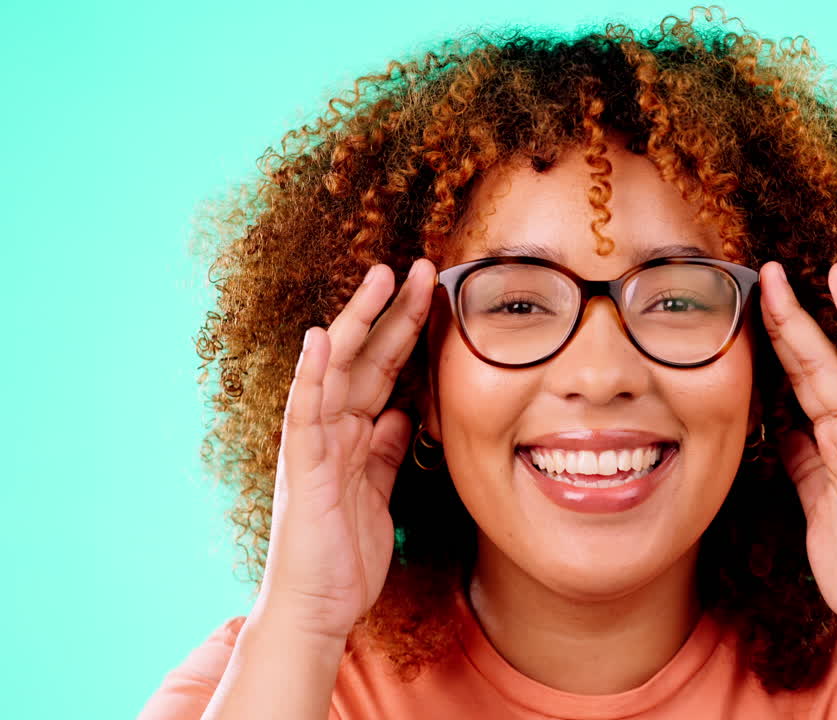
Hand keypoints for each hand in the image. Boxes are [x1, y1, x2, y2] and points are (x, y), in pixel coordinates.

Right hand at [256, 259, 436, 641]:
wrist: (317, 609)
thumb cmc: (344, 555)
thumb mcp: (378, 493)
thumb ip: (386, 452)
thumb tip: (402, 415)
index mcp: (353, 435)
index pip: (385, 369)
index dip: (406, 329)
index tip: (432, 291)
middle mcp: (331, 430)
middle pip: (365, 357)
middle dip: (391, 311)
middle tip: (417, 265)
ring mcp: (314, 444)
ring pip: (337, 370)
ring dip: (357, 322)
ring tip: (377, 277)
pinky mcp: (303, 466)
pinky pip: (306, 412)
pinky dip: (313, 374)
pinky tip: (322, 338)